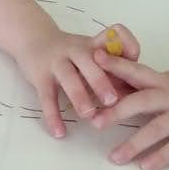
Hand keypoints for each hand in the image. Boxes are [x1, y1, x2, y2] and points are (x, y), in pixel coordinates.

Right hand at [14, 23, 140, 139]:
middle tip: (112, 100)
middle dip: (100, 80)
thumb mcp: (93, 51)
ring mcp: (57, 62)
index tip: (135, 63)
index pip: (115, 36)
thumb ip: (114, 69)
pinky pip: (47, 97)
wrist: (33, 38)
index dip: (127, 46)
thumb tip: (135, 96)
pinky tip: (59, 132)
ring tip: (88, 115)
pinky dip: (53, 116)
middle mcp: (77, 50)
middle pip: (89, 61)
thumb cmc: (71, 52)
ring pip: (68, 78)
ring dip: (78, 96)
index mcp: (95, 45)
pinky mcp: (40, 76)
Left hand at [95, 58, 168, 169]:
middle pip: (141, 101)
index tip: (94, 59)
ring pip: (157, 129)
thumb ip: (148, 86)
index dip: (116, 65)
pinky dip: (161, 156)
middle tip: (95, 122)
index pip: (136, 71)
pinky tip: (146, 166)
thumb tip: (115, 88)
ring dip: (134, 144)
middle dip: (117, 112)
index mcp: (164, 81)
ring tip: (115, 158)